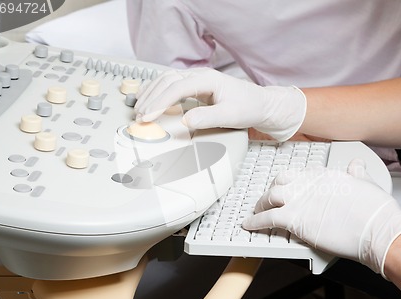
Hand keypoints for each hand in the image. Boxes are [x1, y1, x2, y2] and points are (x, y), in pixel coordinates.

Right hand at [134, 68, 306, 141]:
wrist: (261, 105)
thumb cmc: (249, 107)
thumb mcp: (231, 116)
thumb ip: (208, 118)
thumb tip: (185, 120)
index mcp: (207, 79)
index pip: (176, 87)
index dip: (159, 102)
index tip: (148, 116)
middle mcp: (199, 75)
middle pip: (167, 81)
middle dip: (151, 98)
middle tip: (139, 117)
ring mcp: (196, 79)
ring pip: (166, 80)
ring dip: (151, 94)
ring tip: (139, 111)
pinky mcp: (195, 87)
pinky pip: (170, 85)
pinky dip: (157, 92)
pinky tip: (149, 101)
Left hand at [243, 159, 400, 276]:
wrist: (377, 228)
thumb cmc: (375, 210)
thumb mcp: (366, 182)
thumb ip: (357, 172)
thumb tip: (356, 164)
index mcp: (324, 174)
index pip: (299, 174)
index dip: (290, 182)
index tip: (287, 188)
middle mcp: (308, 183)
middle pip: (280, 182)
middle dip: (271, 190)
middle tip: (267, 200)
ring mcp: (300, 200)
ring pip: (269, 197)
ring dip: (259, 205)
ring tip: (255, 212)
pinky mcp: (295, 219)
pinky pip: (267, 218)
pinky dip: (255, 222)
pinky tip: (249, 225)